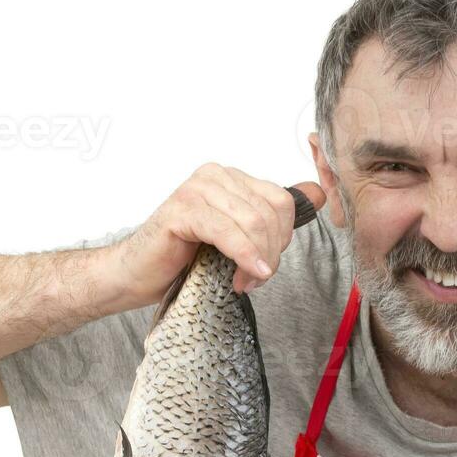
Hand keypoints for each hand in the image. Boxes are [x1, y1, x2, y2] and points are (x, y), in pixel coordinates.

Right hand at [117, 163, 324, 299]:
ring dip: (257, 259)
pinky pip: (227, 232)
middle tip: (256, 279)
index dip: (283, 238)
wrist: (138, 274)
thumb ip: (273, 215)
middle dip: (271, 252)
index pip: (282, 201)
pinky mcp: (181, 210)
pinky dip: (244, 256)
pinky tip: (247, 275)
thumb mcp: (239, 236)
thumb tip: (318, 192)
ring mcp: (196, 189)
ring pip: (253, 223)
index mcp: (231, 178)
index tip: (267, 264)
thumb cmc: (185, 257)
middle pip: (270, 213)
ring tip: (244, 281)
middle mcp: (215, 176)